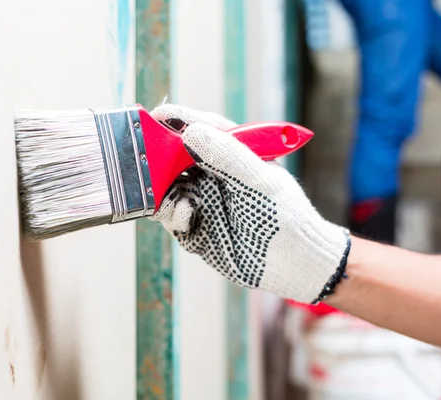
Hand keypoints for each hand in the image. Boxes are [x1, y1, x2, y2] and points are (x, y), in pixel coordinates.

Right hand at [150, 103, 350, 303]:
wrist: (292, 265)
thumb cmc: (285, 216)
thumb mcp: (260, 182)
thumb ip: (228, 156)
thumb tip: (192, 132)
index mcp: (232, 153)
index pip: (201, 128)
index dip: (177, 120)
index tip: (155, 116)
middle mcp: (212, 173)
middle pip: (175, 156)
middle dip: (160, 158)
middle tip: (148, 163)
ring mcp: (201, 198)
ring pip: (167, 186)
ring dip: (163, 189)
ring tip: (177, 199)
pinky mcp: (193, 226)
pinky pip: (170, 214)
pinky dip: (171, 213)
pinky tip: (187, 217)